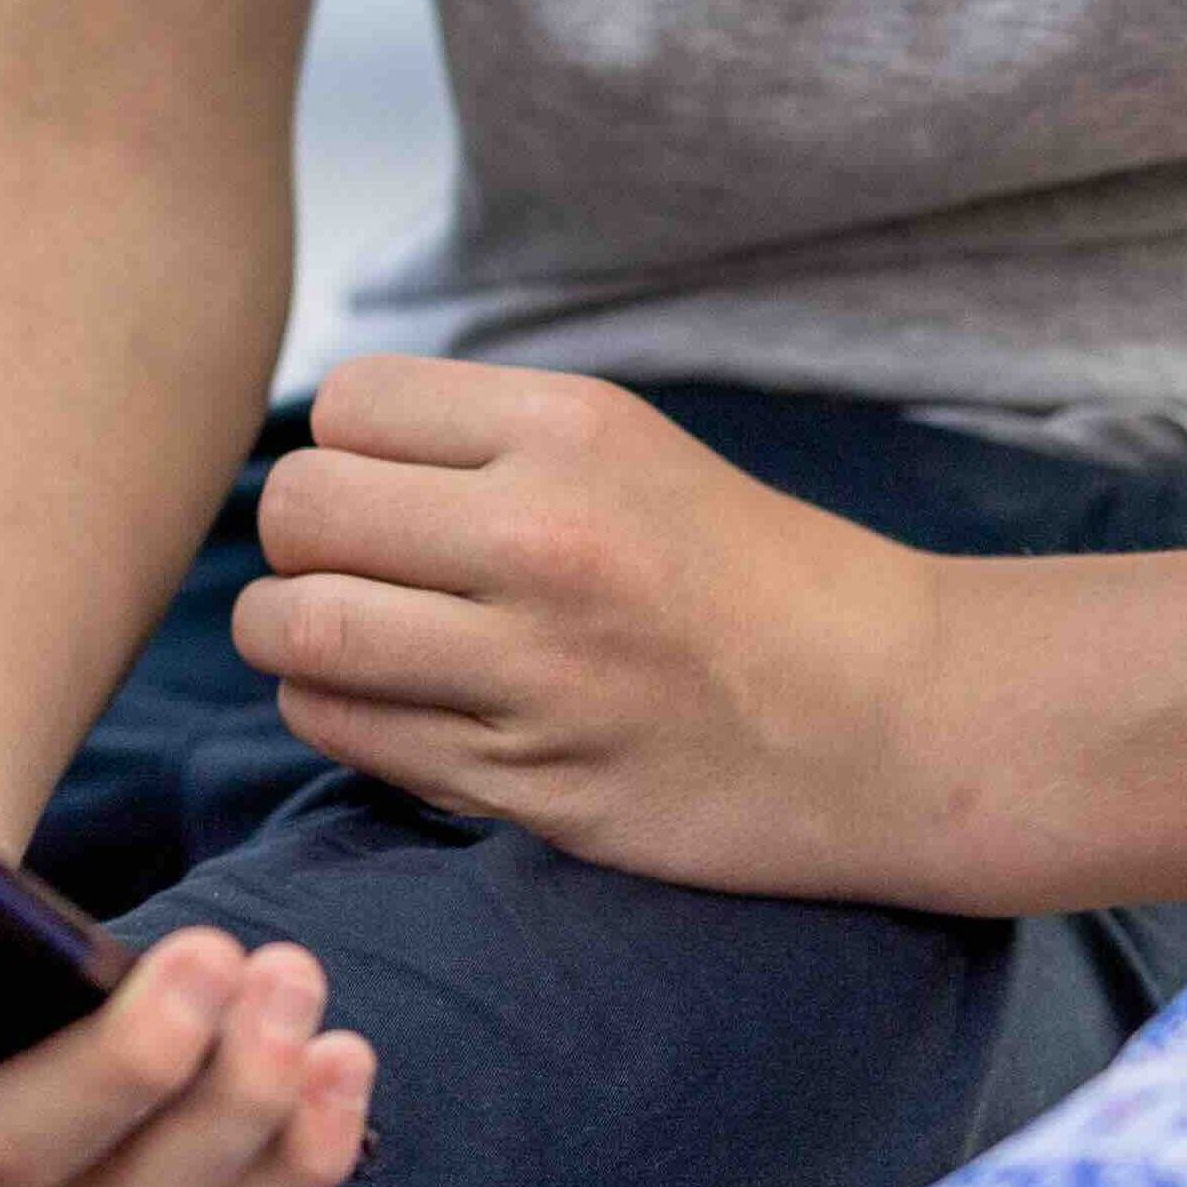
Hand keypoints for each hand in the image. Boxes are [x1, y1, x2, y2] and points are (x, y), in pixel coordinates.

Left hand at [228, 361, 963, 904]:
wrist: (893, 717)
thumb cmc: (753, 576)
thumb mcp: (630, 447)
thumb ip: (480, 442)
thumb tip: (318, 456)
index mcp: (572, 430)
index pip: (346, 406)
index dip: (344, 448)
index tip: (385, 488)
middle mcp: (544, 538)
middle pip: (298, 511)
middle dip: (299, 542)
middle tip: (345, 568)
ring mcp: (532, 668)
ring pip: (297, 630)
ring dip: (294, 636)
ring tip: (344, 641)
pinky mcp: (526, 780)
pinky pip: (344, 732)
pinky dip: (337, 715)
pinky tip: (389, 707)